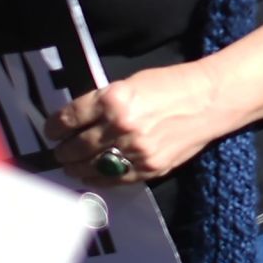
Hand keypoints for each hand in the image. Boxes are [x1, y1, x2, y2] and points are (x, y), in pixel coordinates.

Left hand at [46, 62, 234, 184]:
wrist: (210, 100)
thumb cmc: (171, 84)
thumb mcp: (132, 83)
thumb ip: (103, 102)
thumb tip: (76, 122)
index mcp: (114, 98)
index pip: (69, 118)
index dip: (54, 127)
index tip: (51, 131)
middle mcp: (121, 125)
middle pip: (75, 147)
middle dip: (62, 151)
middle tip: (59, 151)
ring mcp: (135, 150)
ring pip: (90, 167)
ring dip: (76, 167)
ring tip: (71, 165)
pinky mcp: (148, 168)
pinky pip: (113, 179)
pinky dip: (97, 179)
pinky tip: (92, 174)